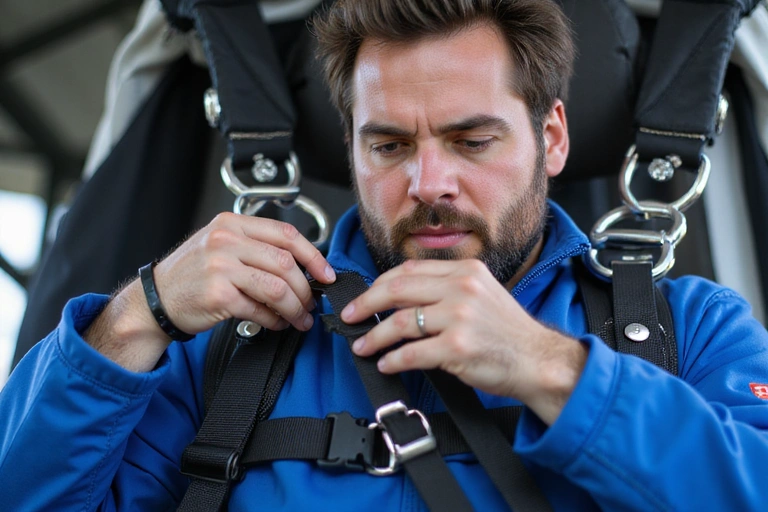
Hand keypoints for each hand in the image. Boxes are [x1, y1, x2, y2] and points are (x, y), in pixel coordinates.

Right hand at [85, 213, 335, 371]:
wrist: (155, 299)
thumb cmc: (191, 275)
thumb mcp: (221, 246)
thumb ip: (257, 248)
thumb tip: (303, 268)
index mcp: (233, 224)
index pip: (287, 234)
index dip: (313, 256)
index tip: (326, 275)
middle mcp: (227, 240)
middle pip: (286, 263)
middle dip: (306, 289)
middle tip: (312, 304)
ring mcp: (221, 266)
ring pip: (278, 287)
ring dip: (295, 308)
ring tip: (299, 319)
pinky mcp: (218, 294)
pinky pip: (260, 309)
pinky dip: (274, 320)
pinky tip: (276, 323)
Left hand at [340, 259, 586, 423]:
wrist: (539, 359)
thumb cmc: (508, 332)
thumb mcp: (481, 294)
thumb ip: (447, 289)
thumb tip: (399, 299)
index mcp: (466, 270)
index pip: (408, 270)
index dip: (378, 284)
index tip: (364, 297)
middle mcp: (462, 288)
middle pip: (396, 290)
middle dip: (365, 305)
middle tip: (349, 317)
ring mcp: (460, 317)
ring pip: (399, 322)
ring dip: (374, 336)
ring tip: (363, 346)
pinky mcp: (457, 347)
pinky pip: (412, 353)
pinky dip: (393, 360)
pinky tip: (386, 364)